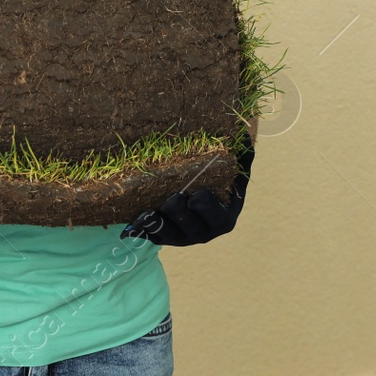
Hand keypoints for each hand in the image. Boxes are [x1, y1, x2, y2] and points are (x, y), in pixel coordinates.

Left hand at [120, 139, 254, 246]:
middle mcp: (204, 232)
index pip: (217, 215)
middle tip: (172, 198)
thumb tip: (246, 136)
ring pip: (169, 235)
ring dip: (157, 225)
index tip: (197, 195)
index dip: (207, 207)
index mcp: (223, 217)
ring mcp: (183, 238)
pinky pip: (151, 238)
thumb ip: (240, 159)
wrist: (198, 207)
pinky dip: (141, 232)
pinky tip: (130, 227)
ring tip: (145, 214)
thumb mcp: (231, 176)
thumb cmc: (217, 186)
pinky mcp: (164, 238)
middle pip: (191, 227)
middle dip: (180, 213)